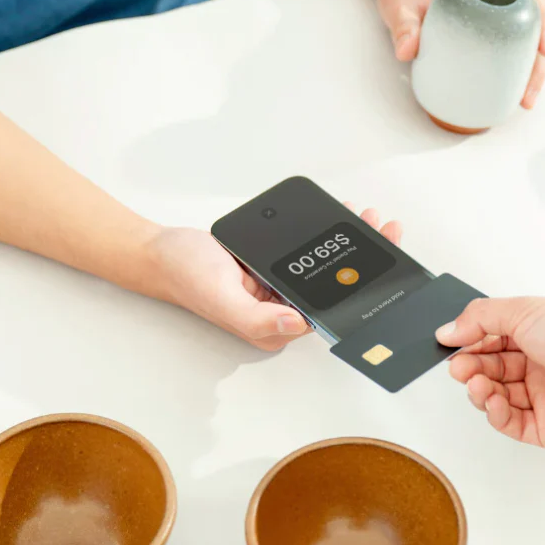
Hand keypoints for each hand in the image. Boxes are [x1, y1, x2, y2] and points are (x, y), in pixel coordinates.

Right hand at [148, 205, 401, 351]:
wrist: (161, 251)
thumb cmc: (187, 276)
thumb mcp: (223, 298)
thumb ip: (260, 319)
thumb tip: (300, 325)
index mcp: (276, 327)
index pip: (330, 310)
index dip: (361, 286)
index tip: (381, 254)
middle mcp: (280, 311)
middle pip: (333, 288)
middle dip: (363, 258)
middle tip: (383, 228)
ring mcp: (276, 289)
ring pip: (324, 268)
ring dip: (348, 243)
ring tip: (366, 218)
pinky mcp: (270, 269)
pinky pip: (306, 253)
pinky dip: (325, 236)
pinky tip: (337, 216)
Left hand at [374, 0, 544, 107]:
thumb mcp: (400, 5)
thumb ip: (404, 26)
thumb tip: (407, 51)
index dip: (544, 21)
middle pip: (533, 24)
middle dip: (538, 61)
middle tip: (528, 94)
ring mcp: (492, 10)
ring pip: (523, 38)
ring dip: (529, 68)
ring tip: (524, 99)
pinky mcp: (484, 26)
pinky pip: (507, 44)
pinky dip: (512, 66)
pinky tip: (508, 89)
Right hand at [435, 297, 544, 452]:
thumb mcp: (523, 310)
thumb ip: (480, 318)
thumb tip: (449, 330)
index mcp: (542, 333)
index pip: (494, 339)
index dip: (471, 342)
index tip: (451, 344)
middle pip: (494, 369)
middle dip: (471, 368)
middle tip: (458, 368)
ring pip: (499, 397)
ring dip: (481, 391)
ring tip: (477, 384)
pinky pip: (513, 424)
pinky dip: (496, 414)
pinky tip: (492, 402)